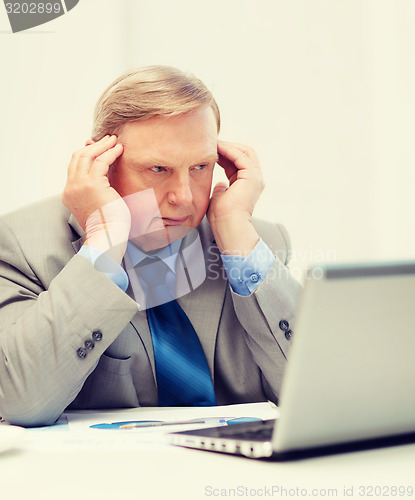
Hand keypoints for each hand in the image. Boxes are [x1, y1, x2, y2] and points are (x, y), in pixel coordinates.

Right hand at [62, 135, 130, 261]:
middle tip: (108, 139)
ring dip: (102, 146)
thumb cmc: (108, 225)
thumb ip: (98, 188)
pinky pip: (101, 161)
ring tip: (114, 141)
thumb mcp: (98, 203)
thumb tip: (103, 174)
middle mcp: (71, 187)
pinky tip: (119, 149)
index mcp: (70, 194)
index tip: (97, 147)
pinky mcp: (92, 184)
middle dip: (93, 146)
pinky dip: (110, 153)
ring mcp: (79, 185)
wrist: (107, 236)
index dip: (85, 154)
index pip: (74, 167)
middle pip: (78, 157)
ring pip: (88, 155)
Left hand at [207, 140, 264, 254]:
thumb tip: (220, 185)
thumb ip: (221, 189)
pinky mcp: (252, 176)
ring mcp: (255, 177)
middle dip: (228, 147)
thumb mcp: (219, 198)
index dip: (224, 154)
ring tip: (214, 143)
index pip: (237, 162)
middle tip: (212, 143)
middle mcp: (254, 180)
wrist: (228, 226)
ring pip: (245, 152)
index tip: (210, 150)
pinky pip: (241, 156)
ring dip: (228, 146)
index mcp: (247, 184)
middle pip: (244, 153)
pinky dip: (229, 150)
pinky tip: (217, 148)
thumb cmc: (221, 218)